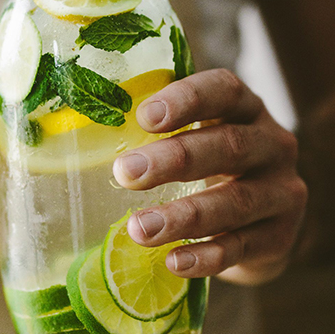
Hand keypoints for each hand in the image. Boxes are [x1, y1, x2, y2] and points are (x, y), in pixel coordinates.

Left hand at [113, 69, 306, 284]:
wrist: (260, 221)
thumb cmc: (209, 165)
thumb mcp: (193, 137)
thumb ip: (153, 130)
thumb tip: (70, 129)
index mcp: (244, 109)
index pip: (224, 90)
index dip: (186, 100)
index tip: (144, 117)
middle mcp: (271, 144)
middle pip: (227, 146)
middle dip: (174, 160)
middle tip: (126, 173)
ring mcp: (281, 192)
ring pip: (235, 202)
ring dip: (183, 216)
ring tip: (139, 229)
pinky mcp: (279, 237)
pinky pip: (242, 248)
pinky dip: (206, 256)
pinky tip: (173, 261)